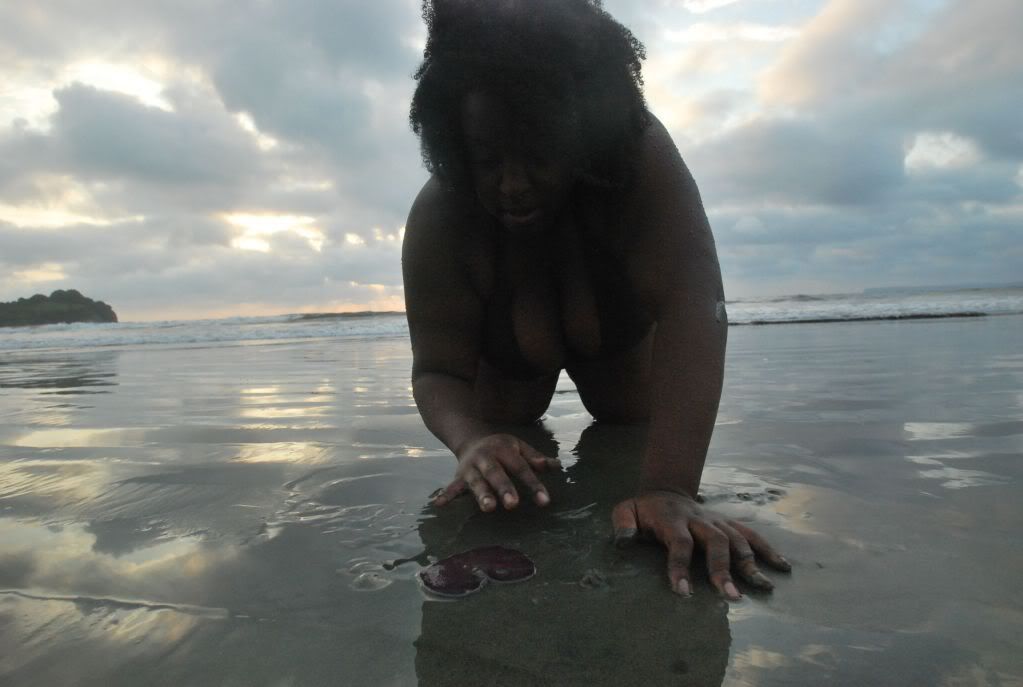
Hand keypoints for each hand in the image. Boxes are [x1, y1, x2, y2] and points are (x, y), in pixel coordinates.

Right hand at [432, 434, 560, 511]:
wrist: (470, 437)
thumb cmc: (501, 448)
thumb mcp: (519, 447)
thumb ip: (535, 457)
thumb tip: (556, 466)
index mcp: (504, 449)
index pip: (522, 468)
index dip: (533, 485)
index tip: (545, 501)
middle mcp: (487, 457)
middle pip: (497, 474)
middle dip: (504, 488)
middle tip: (513, 504)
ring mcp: (471, 467)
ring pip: (476, 481)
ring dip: (481, 494)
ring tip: (488, 508)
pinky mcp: (459, 475)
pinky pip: (453, 486)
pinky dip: (446, 495)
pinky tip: (438, 505)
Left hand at [612, 490, 789, 599]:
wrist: (666, 489)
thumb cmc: (644, 509)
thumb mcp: (625, 511)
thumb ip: (623, 524)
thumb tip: (624, 541)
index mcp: (673, 519)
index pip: (679, 543)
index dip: (680, 566)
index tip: (683, 592)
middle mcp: (699, 519)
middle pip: (716, 541)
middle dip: (723, 569)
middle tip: (730, 596)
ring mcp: (716, 520)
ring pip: (737, 539)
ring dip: (750, 563)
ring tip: (762, 587)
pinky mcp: (728, 523)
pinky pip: (751, 534)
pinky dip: (767, 549)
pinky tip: (782, 567)